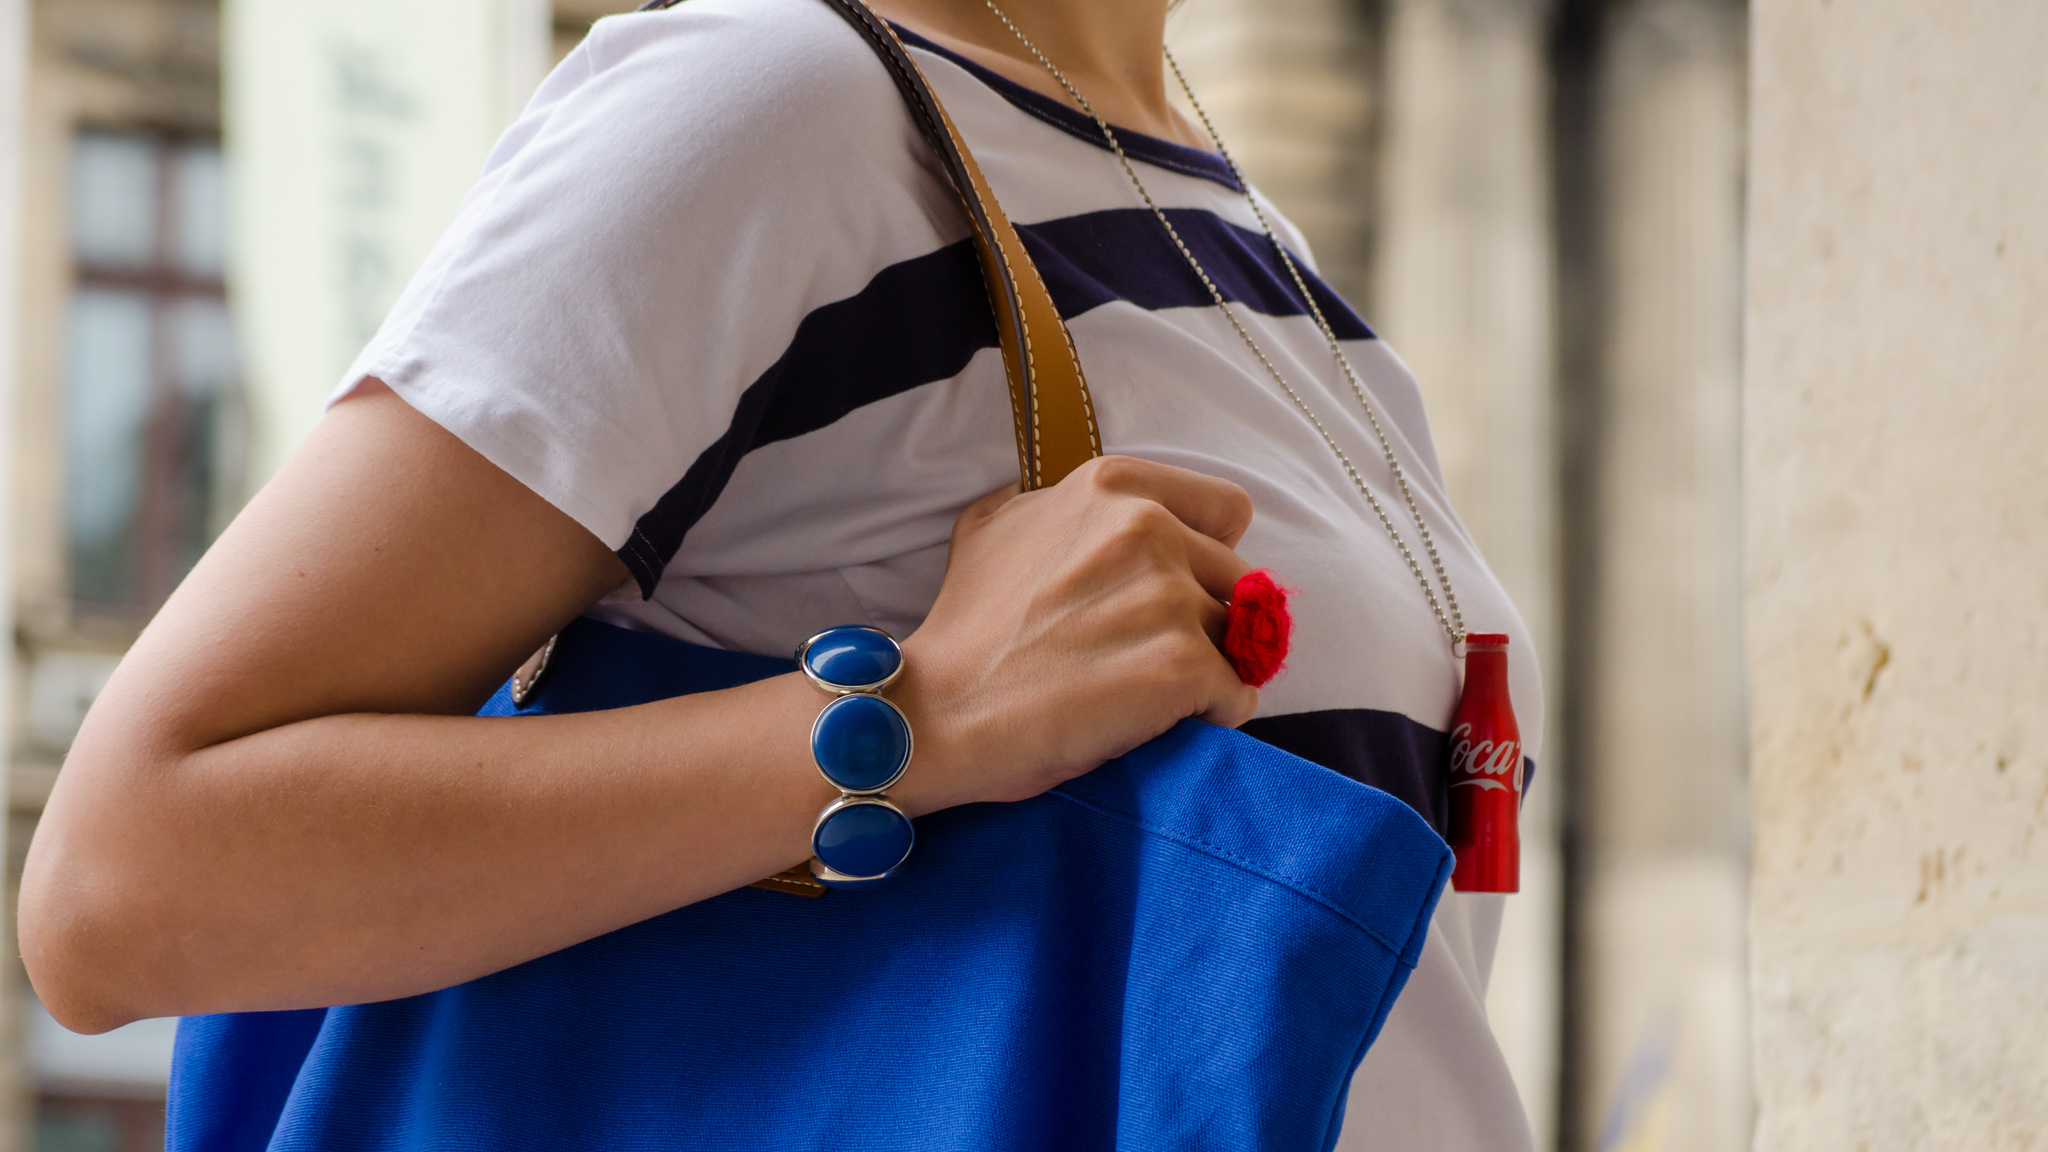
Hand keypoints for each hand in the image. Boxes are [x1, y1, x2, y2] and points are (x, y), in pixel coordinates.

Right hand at [891, 455, 1257, 812]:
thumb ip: (1052, 503)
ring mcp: (1167, 596)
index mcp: (1112, 486)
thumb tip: (1088, 505)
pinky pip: (1236, 693)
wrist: (939, 712)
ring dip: (1209, 668)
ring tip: (1148, 693)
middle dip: (1208, 617)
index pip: (1227, 511)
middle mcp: (1146, 527)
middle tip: (1149, 654)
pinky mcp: (1180, 665)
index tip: (1177, 591)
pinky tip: (1161, 722)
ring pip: (1239, 638)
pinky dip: (1211, 715)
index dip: (1207, 556)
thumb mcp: (992, 528)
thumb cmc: (966, 629)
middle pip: (1237, 578)